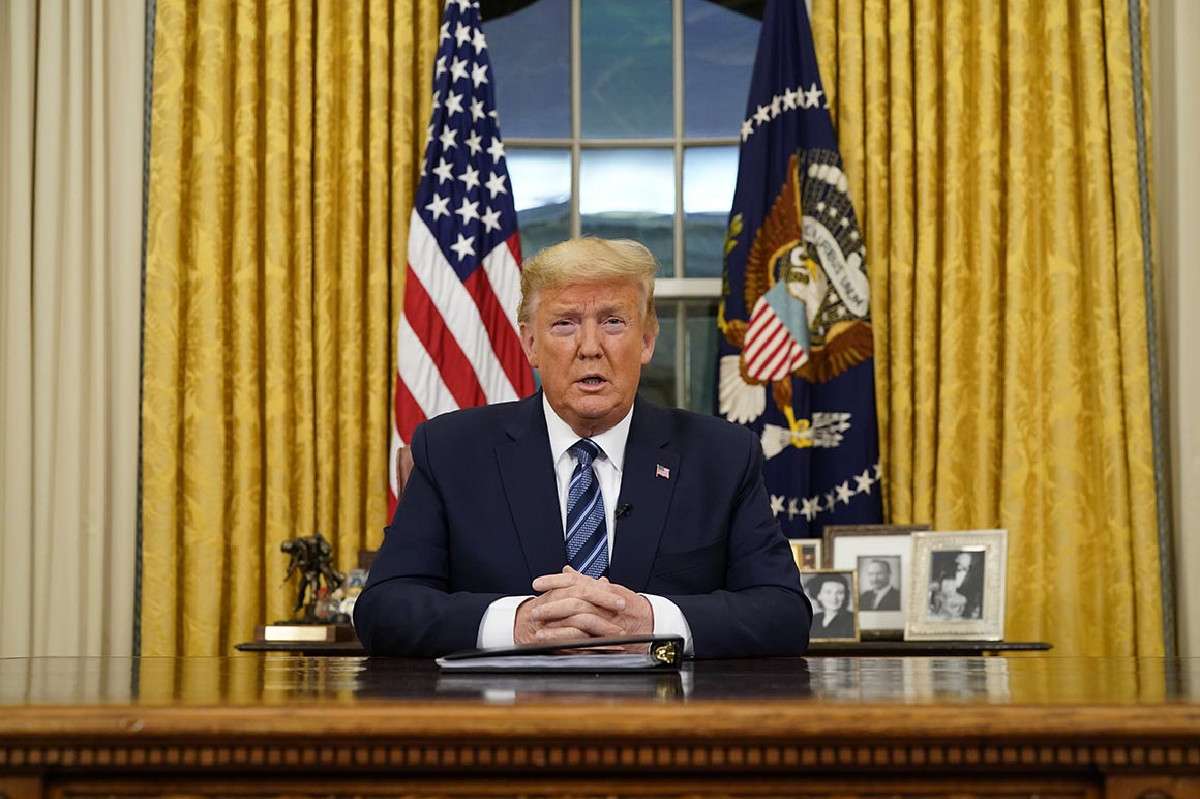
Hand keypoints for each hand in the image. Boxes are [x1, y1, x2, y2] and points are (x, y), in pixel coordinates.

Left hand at [513, 566, 653, 647]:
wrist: (651, 622)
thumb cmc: (630, 605)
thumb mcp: (608, 589)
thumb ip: (586, 581)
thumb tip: (567, 571)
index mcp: (601, 589)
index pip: (574, 580)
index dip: (554, 580)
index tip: (537, 583)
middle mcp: (603, 602)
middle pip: (574, 599)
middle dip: (552, 605)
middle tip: (535, 609)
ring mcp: (605, 619)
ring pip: (578, 619)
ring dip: (556, 626)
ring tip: (539, 629)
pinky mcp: (606, 637)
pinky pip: (585, 639)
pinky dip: (568, 641)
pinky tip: (554, 644)